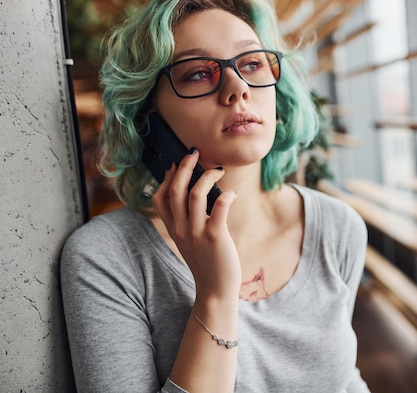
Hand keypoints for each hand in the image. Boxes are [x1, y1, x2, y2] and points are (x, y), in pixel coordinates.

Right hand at [152, 150, 240, 300]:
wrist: (215, 290)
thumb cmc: (207, 261)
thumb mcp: (189, 240)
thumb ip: (187, 220)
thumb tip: (193, 192)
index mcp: (173, 229)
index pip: (158, 197)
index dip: (166, 177)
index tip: (175, 164)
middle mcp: (180, 229)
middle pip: (175, 189)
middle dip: (185, 166)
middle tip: (195, 153)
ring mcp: (197, 232)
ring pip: (194, 194)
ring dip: (207, 177)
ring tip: (218, 170)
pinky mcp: (215, 236)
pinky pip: (219, 207)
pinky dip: (226, 195)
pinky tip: (231, 194)